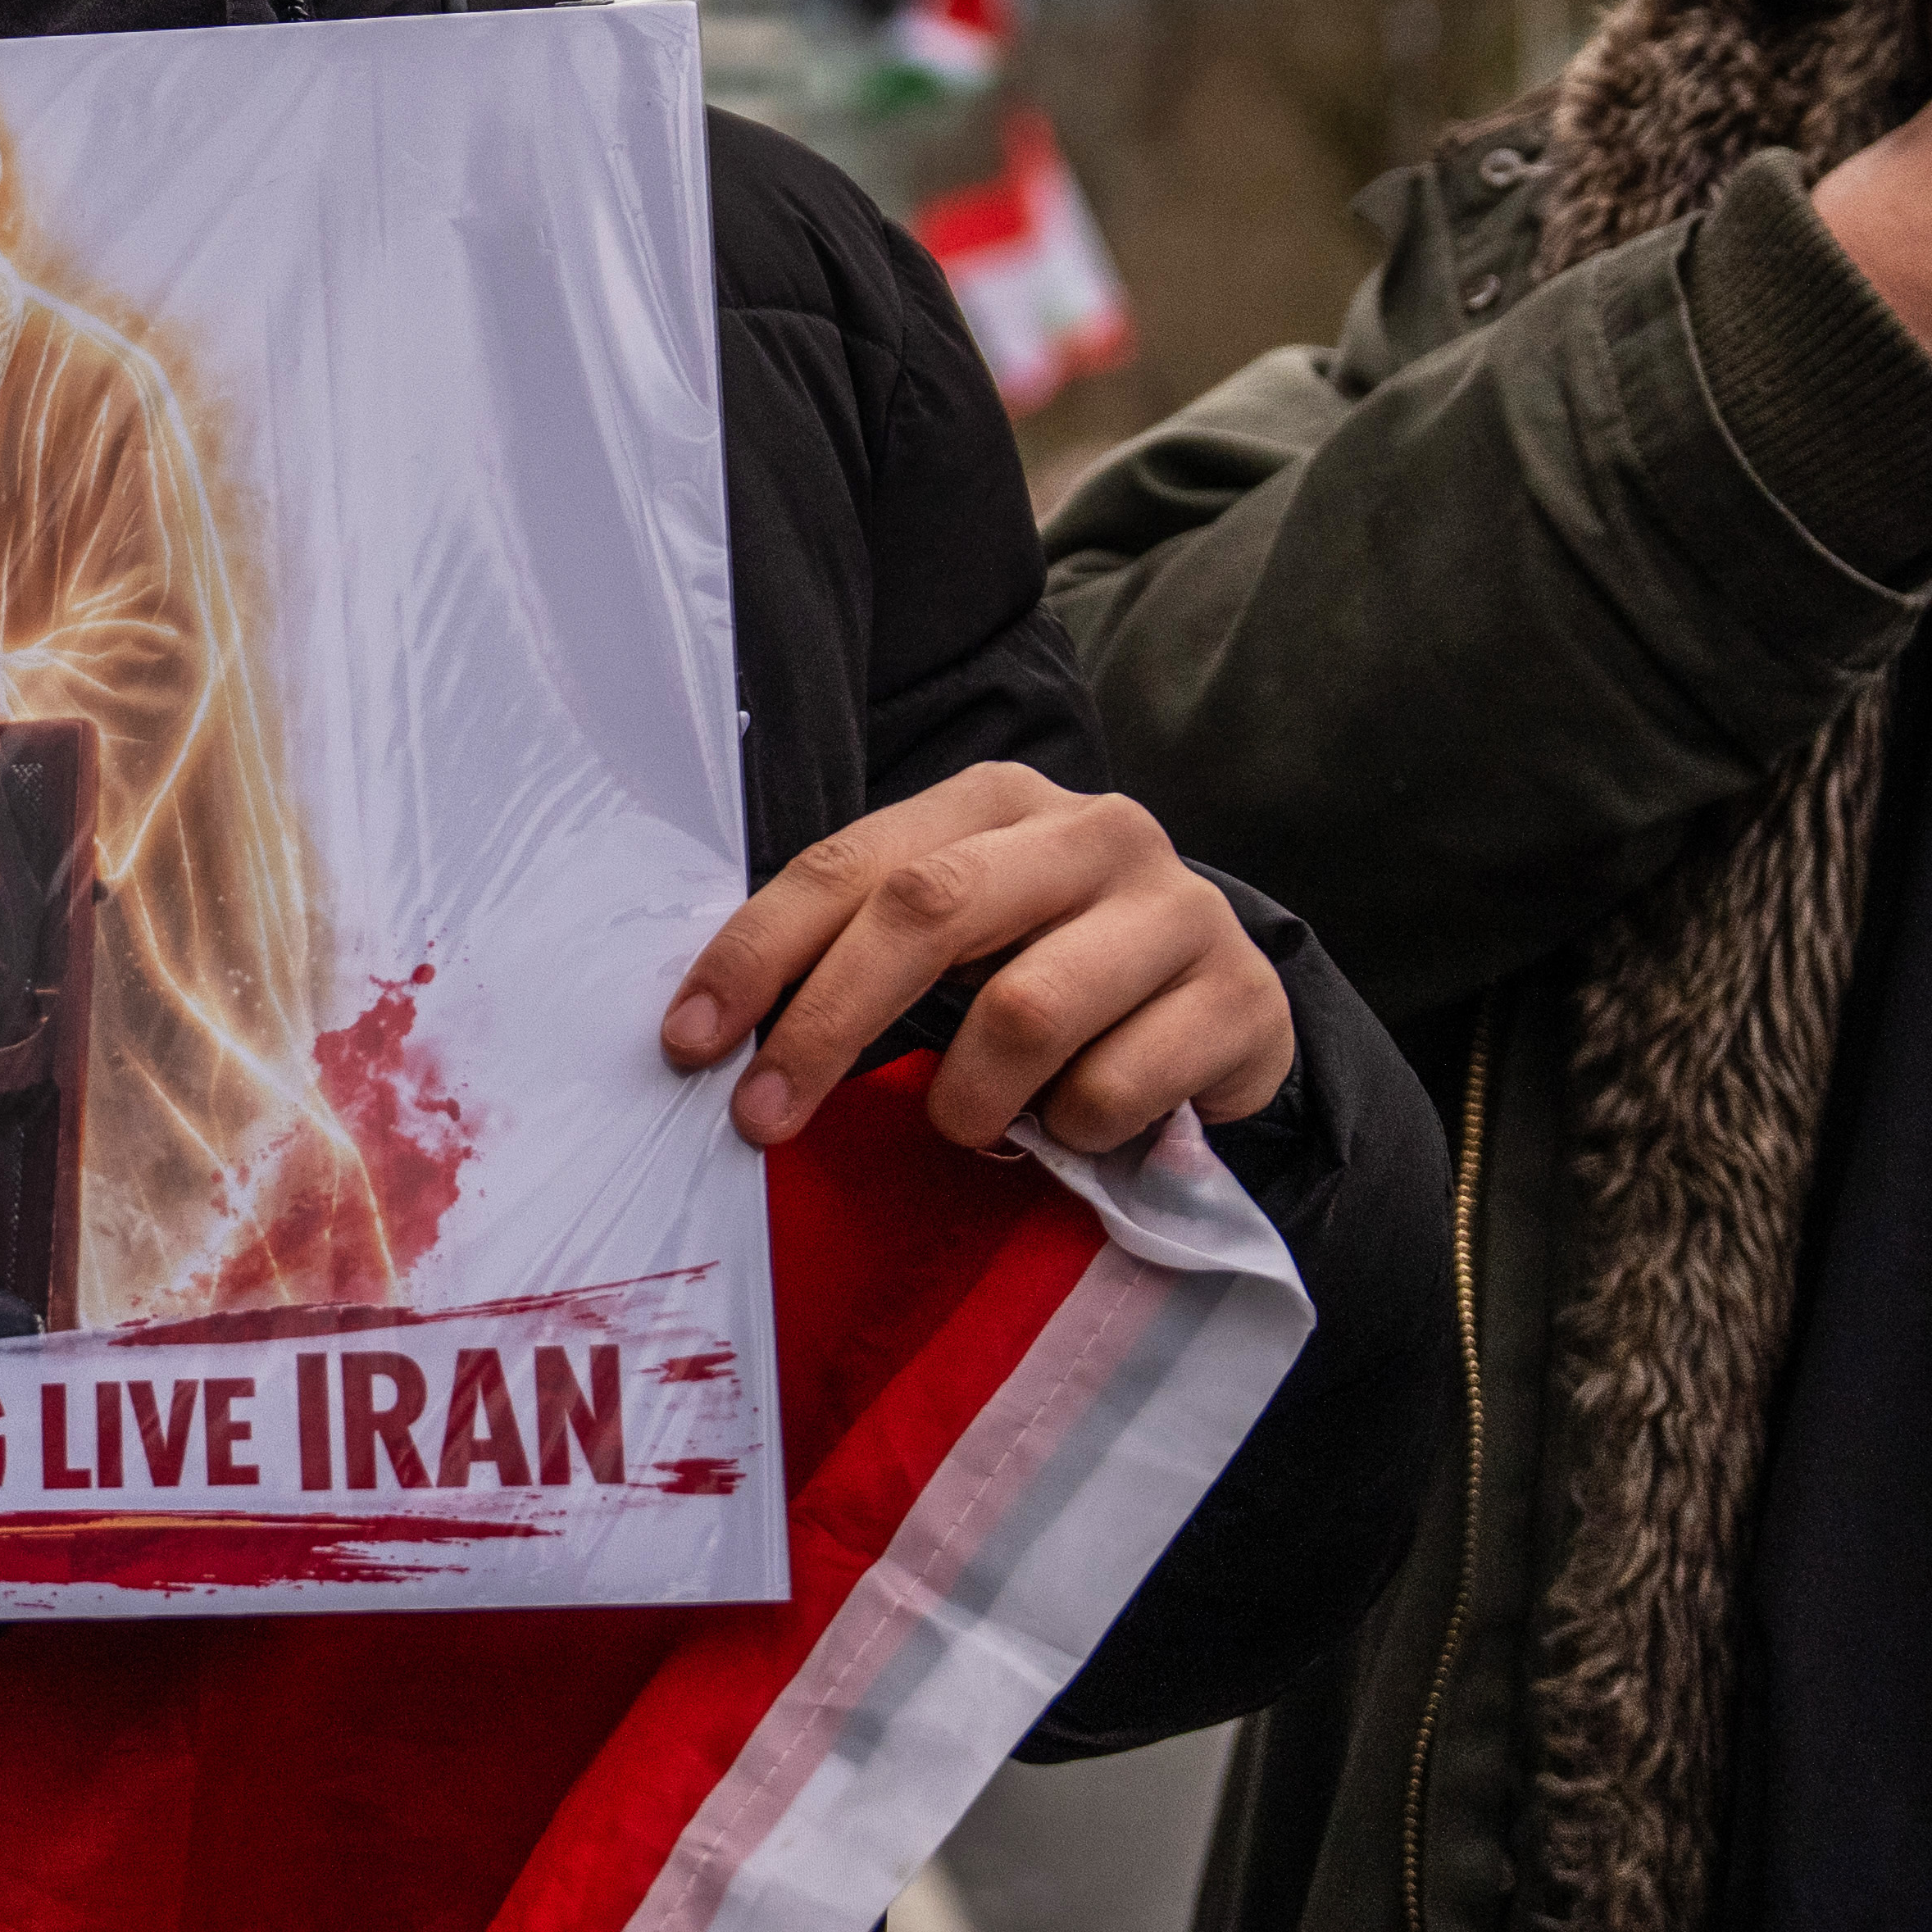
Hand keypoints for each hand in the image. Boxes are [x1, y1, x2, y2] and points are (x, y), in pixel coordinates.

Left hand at [660, 759, 1297, 1157]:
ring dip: (967, 1100)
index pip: (851, 863)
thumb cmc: (1054, 972)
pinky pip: (1113, 1089)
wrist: (1225, 1010)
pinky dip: (1069, 1132)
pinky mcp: (1241, 996)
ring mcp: (1176, 908)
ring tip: (968, 1124)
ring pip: (1023, 1011)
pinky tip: (1077, 1125)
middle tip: (765, 1119)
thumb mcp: (959, 942)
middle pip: (927, 912)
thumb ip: (862, 952)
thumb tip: (715, 1034)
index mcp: (996, 799)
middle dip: (828, 1023)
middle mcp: (1091, 830)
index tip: (691, 1041)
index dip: (758, 952)